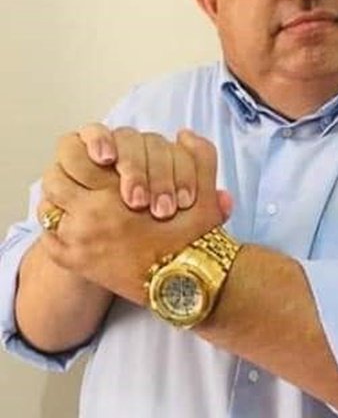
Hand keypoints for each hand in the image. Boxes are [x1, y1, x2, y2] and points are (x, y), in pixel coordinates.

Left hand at [38, 133, 227, 305]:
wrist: (187, 287)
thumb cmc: (195, 240)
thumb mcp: (206, 193)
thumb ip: (201, 156)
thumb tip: (184, 134)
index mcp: (114, 195)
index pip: (76, 156)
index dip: (87, 148)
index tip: (103, 154)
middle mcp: (90, 217)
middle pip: (56, 178)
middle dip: (70, 169)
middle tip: (87, 169)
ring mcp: (79, 243)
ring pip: (48, 207)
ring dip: (61, 195)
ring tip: (80, 191)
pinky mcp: (77, 263)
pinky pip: (48, 237)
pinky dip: (55, 224)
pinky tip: (74, 218)